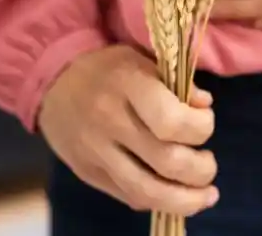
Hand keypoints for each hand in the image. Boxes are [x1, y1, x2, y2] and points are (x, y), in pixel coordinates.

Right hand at [38, 45, 217, 214]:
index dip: (200, 128)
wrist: (52, 80)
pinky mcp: (87, 173)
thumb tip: (204, 105)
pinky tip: (176, 195)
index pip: (171, 121)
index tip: (205, 121)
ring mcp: (95, 152)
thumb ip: (178, 83)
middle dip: (200, 169)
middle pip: (166, 161)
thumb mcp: (143, 59)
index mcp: (127, 85)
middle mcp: (110, 121)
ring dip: (185, 200)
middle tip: (209, 163)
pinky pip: (129, 196)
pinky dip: (159, 201)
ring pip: (147, 191)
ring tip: (205, 195)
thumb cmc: (109, 68)